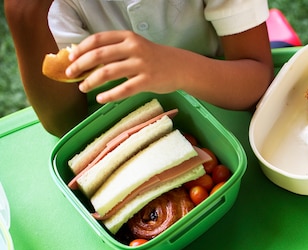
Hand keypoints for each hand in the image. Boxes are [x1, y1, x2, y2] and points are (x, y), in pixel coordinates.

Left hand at [66, 30, 182, 103]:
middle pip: (99, 55)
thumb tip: (86, 59)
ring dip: (91, 81)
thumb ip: (115, 51)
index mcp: (128, 37)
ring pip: (108, 73)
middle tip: (71, 74)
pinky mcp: (148, 81)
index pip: (98, 39)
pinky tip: (101, 98)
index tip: (70, 58)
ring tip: (83, 88)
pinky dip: (109, 95)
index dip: (81, 49)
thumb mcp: (135, 47)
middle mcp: (134, 48)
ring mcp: (141, 65)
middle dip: (81, 65)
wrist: (180, 67)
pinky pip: (124, 90)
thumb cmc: (153, 58)